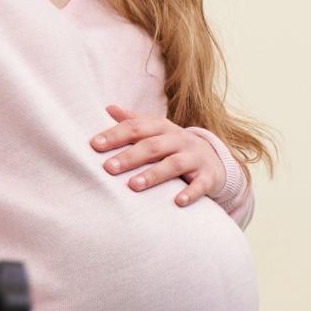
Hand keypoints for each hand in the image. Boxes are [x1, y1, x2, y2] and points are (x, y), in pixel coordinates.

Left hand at [92, 104, 224, 206]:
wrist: (215, 159)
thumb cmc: (176, 146)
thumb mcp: (158, 132)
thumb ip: (134, 121)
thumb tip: (108, 108)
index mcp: (163, 128)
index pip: (137, 127)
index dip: (116, 135)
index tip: (94, 145)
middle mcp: (180, 139)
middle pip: (153, 145)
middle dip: (130, 156)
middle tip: (108, 168)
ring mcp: (195, 157)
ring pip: (173, 164)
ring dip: (153, 174)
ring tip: (133, 186)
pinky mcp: (208, 176)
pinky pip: (200, 184)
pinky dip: (190, 193)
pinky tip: (177, 202)